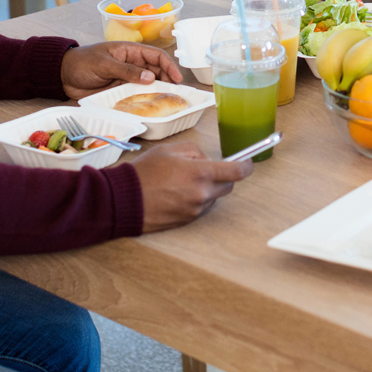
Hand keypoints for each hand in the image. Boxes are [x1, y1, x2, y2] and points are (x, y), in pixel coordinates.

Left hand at [60, 41, 182, 100]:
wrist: (63, 76)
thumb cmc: (82, 62)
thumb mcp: (104, 63)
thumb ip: (126, 70)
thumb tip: (150, 77)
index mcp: (130, 51)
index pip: (156, 56)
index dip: (169, 66)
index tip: (177, 78)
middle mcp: (133, 64)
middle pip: (157, 71)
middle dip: (168, 81)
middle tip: (176, 94)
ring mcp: (128, 79)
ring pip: (149, 85)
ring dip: (158, 92)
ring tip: (168, 102)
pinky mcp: (121, 91)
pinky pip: (137, 96)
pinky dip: (145, 101)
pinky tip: (151, 107)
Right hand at [132, 142, 251, 232]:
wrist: (124, 200)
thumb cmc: (143, 173)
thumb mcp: (169, 150)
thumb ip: (194, 151)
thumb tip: (206, 160)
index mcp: (200, 173)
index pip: (237, 171)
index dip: (246, 166)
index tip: (247, 162)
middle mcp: (202, 193)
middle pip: (228, 186)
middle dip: (222, 176)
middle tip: (204, 170)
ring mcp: (195, 209)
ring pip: (213, 197)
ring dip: (207, 189)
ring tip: (182, 182)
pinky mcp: (188, 220)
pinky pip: (201, 207)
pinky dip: (196, 199)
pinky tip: (177, 194)